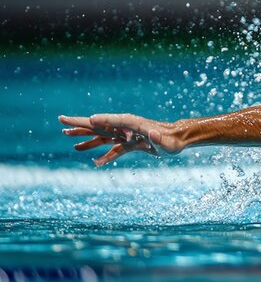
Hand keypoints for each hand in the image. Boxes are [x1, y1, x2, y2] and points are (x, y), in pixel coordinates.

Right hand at [59, 113, 183, 165]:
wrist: (178, 141)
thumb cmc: (172, 140)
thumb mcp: (166, 141)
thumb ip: (158, 138)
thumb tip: (152, 134)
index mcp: (132, 123)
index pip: (112, 120)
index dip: (99, 120)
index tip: (87, 119)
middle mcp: (126, 128)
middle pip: (100, 125)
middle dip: (81, 124)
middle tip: (61, 121)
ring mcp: (127, 135)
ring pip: (102, 136)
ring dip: (87, 139)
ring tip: (70, 141)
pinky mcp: (130, 144)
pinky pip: (114, 150)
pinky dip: (105, 156)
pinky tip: (95, 162)